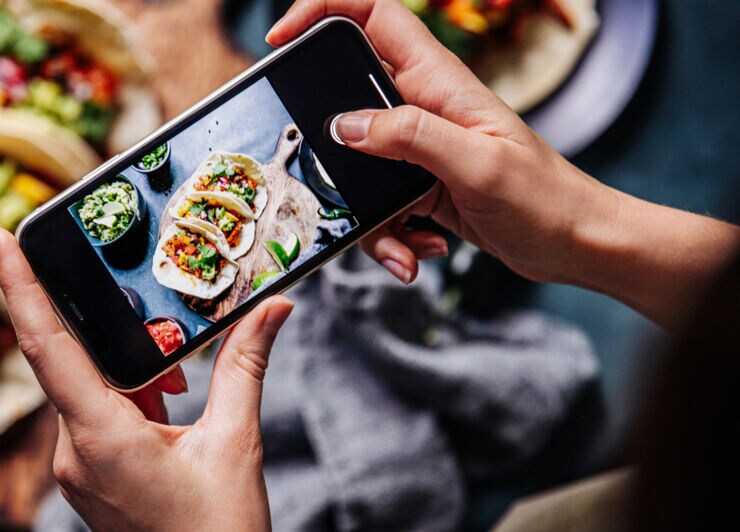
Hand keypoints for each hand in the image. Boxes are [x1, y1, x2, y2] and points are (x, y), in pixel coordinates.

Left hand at [0, 228, 292, 530]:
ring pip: (87, 389)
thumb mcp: (235, 444)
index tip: (1, 235)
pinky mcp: (88, 477)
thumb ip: (244, 368)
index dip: (20, 285)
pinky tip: (168, 409)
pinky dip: (128, 399)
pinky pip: (94, 416)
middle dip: (110, 330)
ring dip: (130, 372)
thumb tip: (270, 310)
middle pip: (72, 360)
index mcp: (100, 437)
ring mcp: (76, 468)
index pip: (47, 345)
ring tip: (178, 388)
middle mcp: (73, 451)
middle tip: (141, 311)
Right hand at [268, 0, 739, 329]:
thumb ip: (410, 137)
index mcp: (439, 82)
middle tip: (324, 174)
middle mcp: (424, 108)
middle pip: (348, 99)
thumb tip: (345, 125)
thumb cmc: (546, 198)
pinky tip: (421, 251)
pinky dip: (391, 236)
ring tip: (404, 243)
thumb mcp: (476, 164)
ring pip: (358, 165)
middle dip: (330, 144)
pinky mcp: (420, 186)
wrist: (578, 244)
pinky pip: (379, 205)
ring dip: (369, 214)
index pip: (374, 17)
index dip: (324, 11)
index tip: (284, 39)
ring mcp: (419, 149)